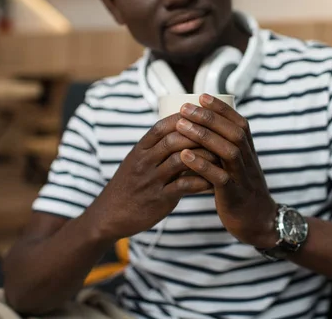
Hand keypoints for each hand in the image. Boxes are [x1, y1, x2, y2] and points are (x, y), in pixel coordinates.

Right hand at [88, 113, 218, 239]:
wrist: (109, 215)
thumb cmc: (129, 186)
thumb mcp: (137, 162)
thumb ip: (156, 148)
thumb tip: (183, 132)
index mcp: (140, 150)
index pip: (162, 126)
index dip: (184, 118)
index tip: (203, 116)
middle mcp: (144, 162)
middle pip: (174, 140)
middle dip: (198, 135)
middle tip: (220, 136)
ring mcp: (151, 180)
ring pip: (180, 160)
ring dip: (204, 157)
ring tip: (222, 156)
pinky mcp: (159, 199)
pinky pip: (184, 186)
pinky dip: (202, 181)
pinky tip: (215, 181)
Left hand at [176, 94, 277, 247]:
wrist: (259, 222)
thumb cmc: (242, 190)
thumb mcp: (238, 166)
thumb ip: (227, 147)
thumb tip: (207, 126)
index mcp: (249, 151)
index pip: (239, 123)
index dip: (222, 108)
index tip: (202, 95)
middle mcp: (248, 160)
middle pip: (233, 132)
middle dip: (209, 117)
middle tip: (185, 107)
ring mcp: (243, 177)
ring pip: (228, 151)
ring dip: (204, 136)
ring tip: (181, 125)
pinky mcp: (234, 195)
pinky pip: (220, 178)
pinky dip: (202, 165)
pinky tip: (184, 156)